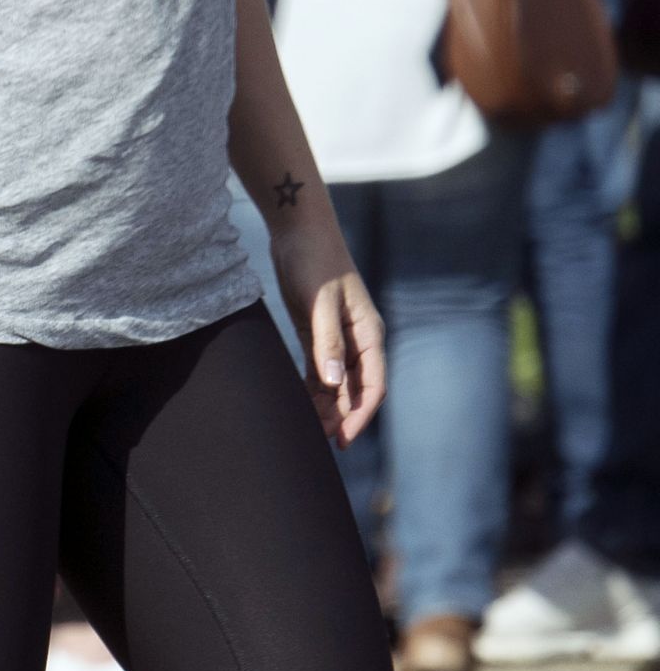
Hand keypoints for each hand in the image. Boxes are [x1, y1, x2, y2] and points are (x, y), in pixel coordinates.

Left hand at [270, 224, 385, 447]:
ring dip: (325, 406)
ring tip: (306, 429)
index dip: (360, 416)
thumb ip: (327, 341)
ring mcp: (337, 336)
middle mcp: (357, 339)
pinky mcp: (317, 331)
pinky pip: (319, 369)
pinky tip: (299, 404)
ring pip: (336, 383)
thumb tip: (333, 383)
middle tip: (315, 441)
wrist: (298, 229)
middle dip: (339, 416)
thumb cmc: (314, 259)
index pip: (373, 385)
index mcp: (369, 332)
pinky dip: (312, 389)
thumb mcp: (320, 300)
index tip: (342, 439)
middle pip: (354, 389)